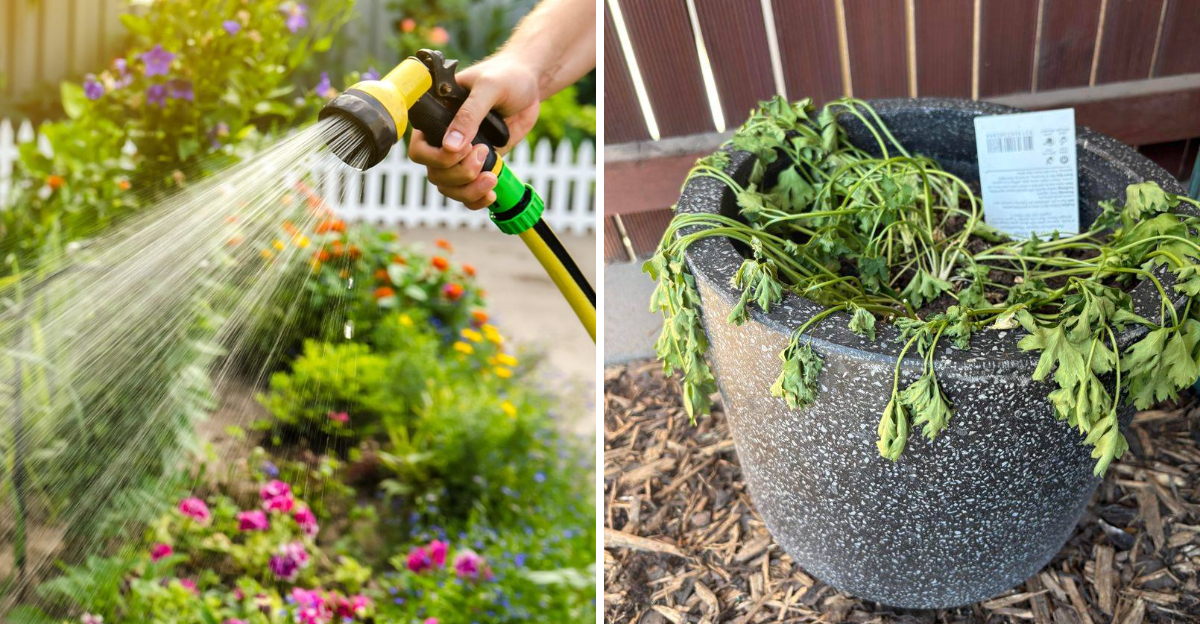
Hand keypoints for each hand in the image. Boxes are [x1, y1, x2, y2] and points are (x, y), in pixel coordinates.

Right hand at [408, 56, 540, 209]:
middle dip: (459, 173)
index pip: (419, 148)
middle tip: (485, 152)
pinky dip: (476, 199)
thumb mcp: (488, 87)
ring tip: (492, 178)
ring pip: (449, 186)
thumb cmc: (506, 76)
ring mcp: (462, 155)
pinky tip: (491, 193)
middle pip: (435, 172)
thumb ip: (469, 114)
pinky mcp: (480, 164)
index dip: (437, 157)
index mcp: (437, 117)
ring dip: (468, 190)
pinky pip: (468, 192)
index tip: (466, 148)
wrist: (529, 85)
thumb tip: (451, 147)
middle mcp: (445, 138)